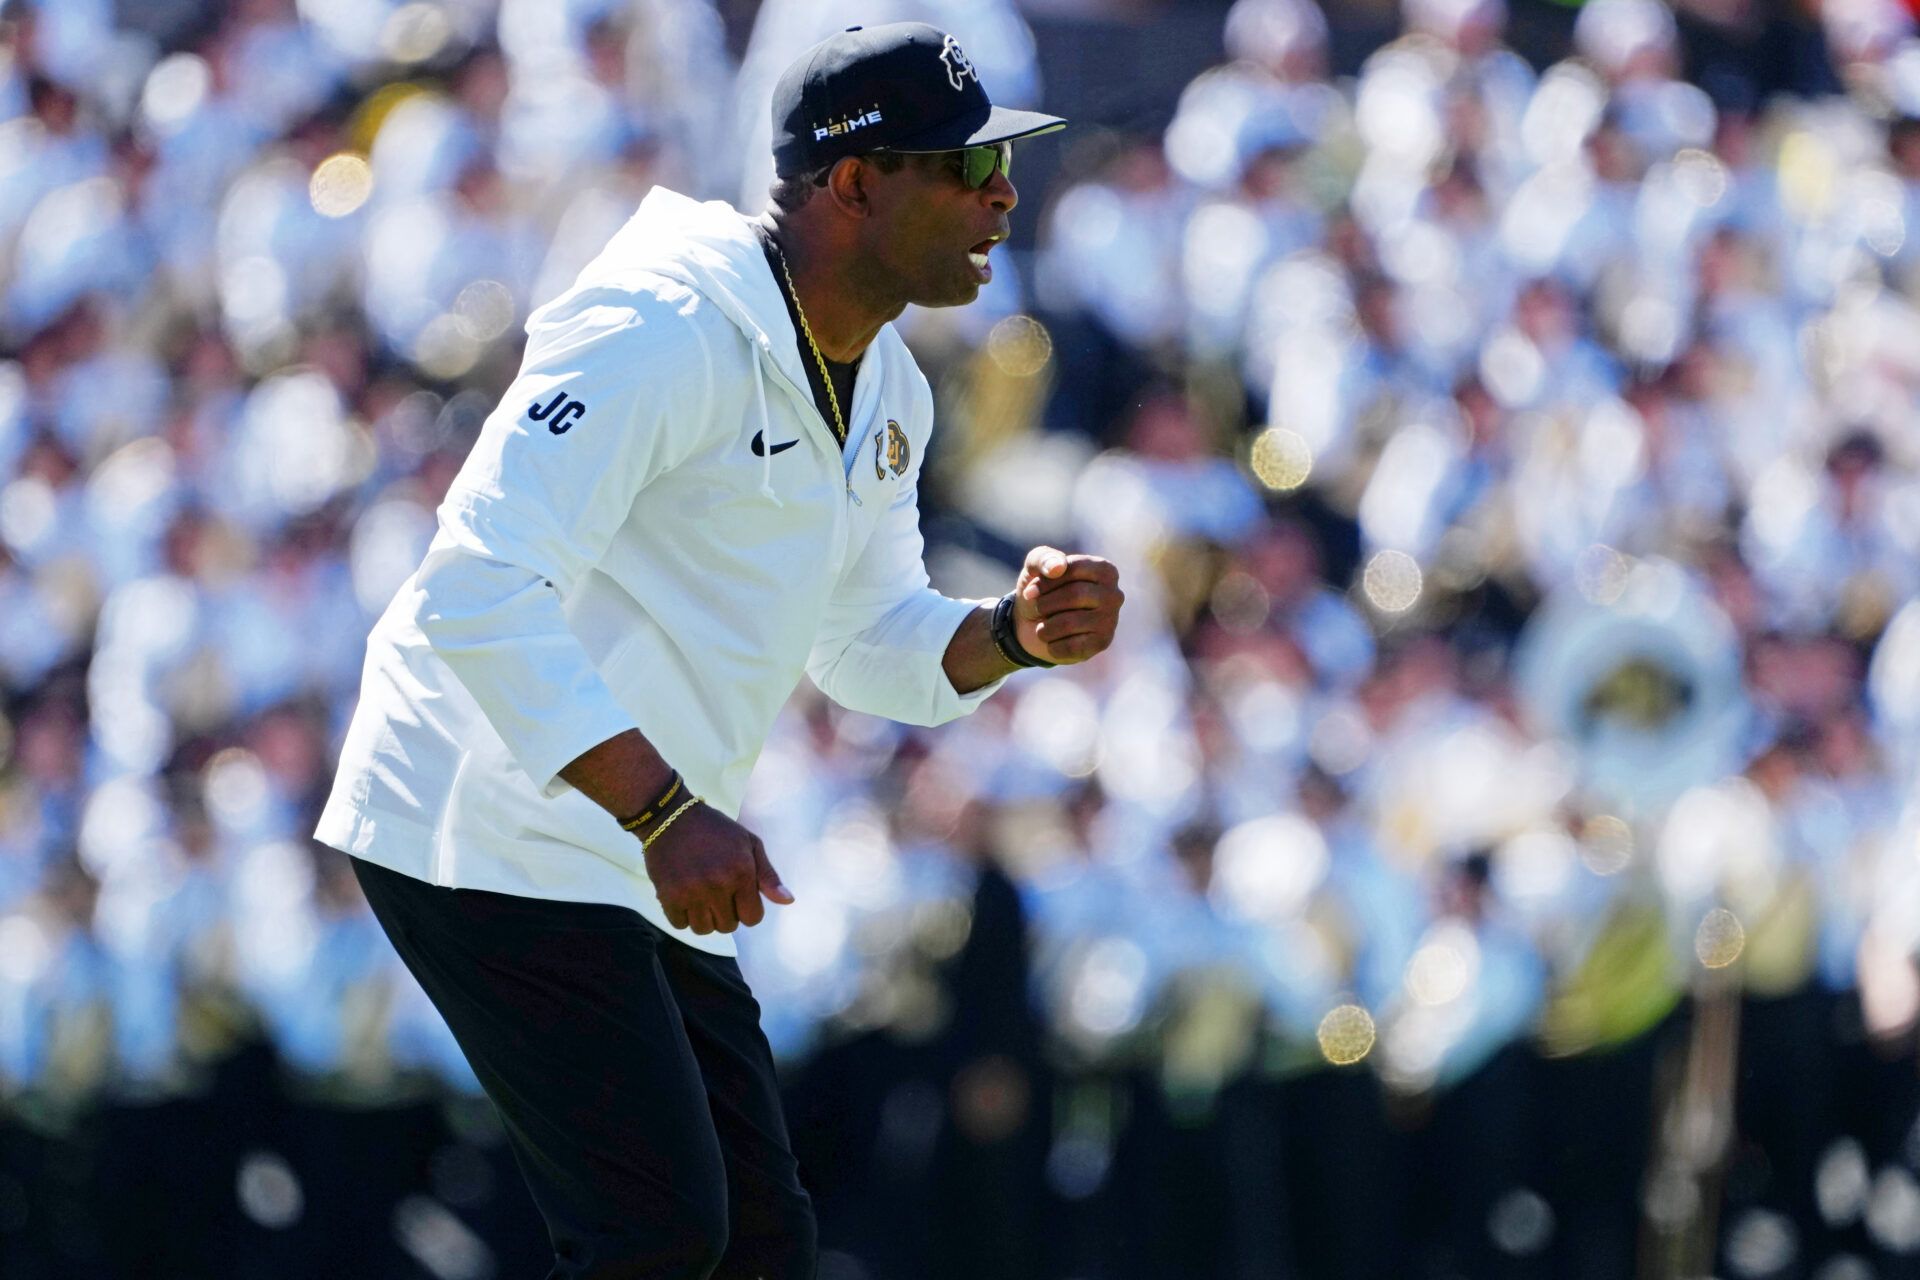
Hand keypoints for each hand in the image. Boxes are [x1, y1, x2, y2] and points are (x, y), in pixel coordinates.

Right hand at [640, 804, 792, 934]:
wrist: (670, 817)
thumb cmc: (715, 829)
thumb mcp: (749, 843)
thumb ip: (768, 875)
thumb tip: (788, 901)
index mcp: (741, 872)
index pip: (752, 918)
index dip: (748, 909)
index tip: (738, 896)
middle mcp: (717, 885)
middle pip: (728, 927)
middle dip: (726, 913)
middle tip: (718, 893)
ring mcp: (691, 892)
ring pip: (703, 929)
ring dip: (704, 918)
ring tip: (701, 897)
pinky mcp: (667, 896)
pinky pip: (680, 925)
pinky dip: (683, 916)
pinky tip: (684, 897)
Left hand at [1013, 546, 1122, 664]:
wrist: (1033, 625)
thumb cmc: (1042, 591)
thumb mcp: (1035, 568)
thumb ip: (1043, 558)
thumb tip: (1058, 567)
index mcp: (1104, 570)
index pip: (1073, 569)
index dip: (1045, 582)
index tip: (1029, 592)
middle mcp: (1114, 594)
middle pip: (1075, 595)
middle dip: (1045, 604)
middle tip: (1036, 610)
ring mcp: (1110, 620)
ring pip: (1070, 623)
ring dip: (1045, 627)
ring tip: (1042, 628)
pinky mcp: (1102, 643)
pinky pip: (1072, 646)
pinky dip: (1052, 645)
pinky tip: (1052, 642)